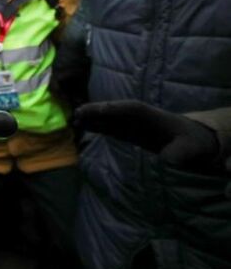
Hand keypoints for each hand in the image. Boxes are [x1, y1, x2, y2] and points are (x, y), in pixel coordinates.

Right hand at [74, 101, 218, 167]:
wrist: (194, 141)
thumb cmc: (193, 141)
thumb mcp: (190, 148)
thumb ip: (179, 153)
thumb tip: (167, 159)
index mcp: (151, 115)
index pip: (129, 108)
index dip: (112, 108)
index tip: (96, 111)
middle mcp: (138, 117)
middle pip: (113, 111)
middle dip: (96, 111)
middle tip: (76, 114)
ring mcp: (132, 124)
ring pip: (108, 118)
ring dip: (92, 118)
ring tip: (73, 120)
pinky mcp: (129, 133)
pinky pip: (110, 128)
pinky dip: (97, 126)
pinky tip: (84, 127)